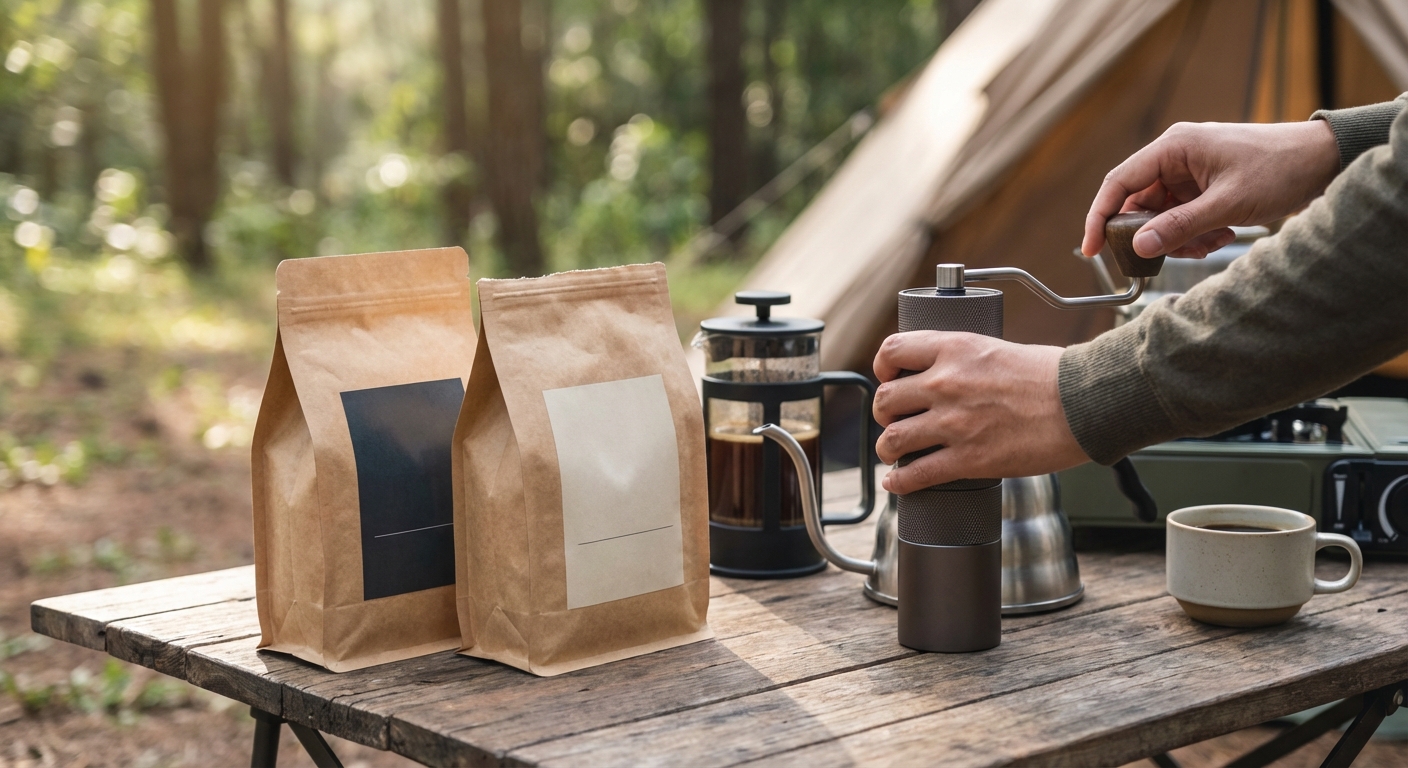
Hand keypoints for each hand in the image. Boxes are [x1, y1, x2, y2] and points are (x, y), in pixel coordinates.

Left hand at [871, 331, 1088, 494]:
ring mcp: (953, 423)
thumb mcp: (997, 349)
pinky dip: (900, 483)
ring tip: (894, 454)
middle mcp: (945, 383)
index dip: (883, 367)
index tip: (888, 378)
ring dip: (888, 449)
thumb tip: (949, 375)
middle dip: (884, 414)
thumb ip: (966, 361)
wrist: (1082, 404)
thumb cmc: (1053, 377)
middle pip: (885, 399)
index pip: (892, 350)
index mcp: (953, 349)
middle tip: (895, 420)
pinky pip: (916, 474)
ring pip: (892, 439)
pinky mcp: (967, 459)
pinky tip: (898, 483)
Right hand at [1081, 120, 1339, 259]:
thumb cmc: (1279, 169)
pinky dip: (1195, 233)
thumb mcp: (1227, 204)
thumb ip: (1179, 226)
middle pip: (1139, 203)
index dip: (1099, 216)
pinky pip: (1183, 216)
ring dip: (1179, 237)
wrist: (1324, 160)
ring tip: (1209, 243)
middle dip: (1152, 235)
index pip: (1119, 183)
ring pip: (1162, 215)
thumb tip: (1139, 246)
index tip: (1092, 248)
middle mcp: (1176, 156)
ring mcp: (1190, 172)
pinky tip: (1221, 235)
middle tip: (1165, 256)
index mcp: (1174, 147)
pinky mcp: (1204, 186)